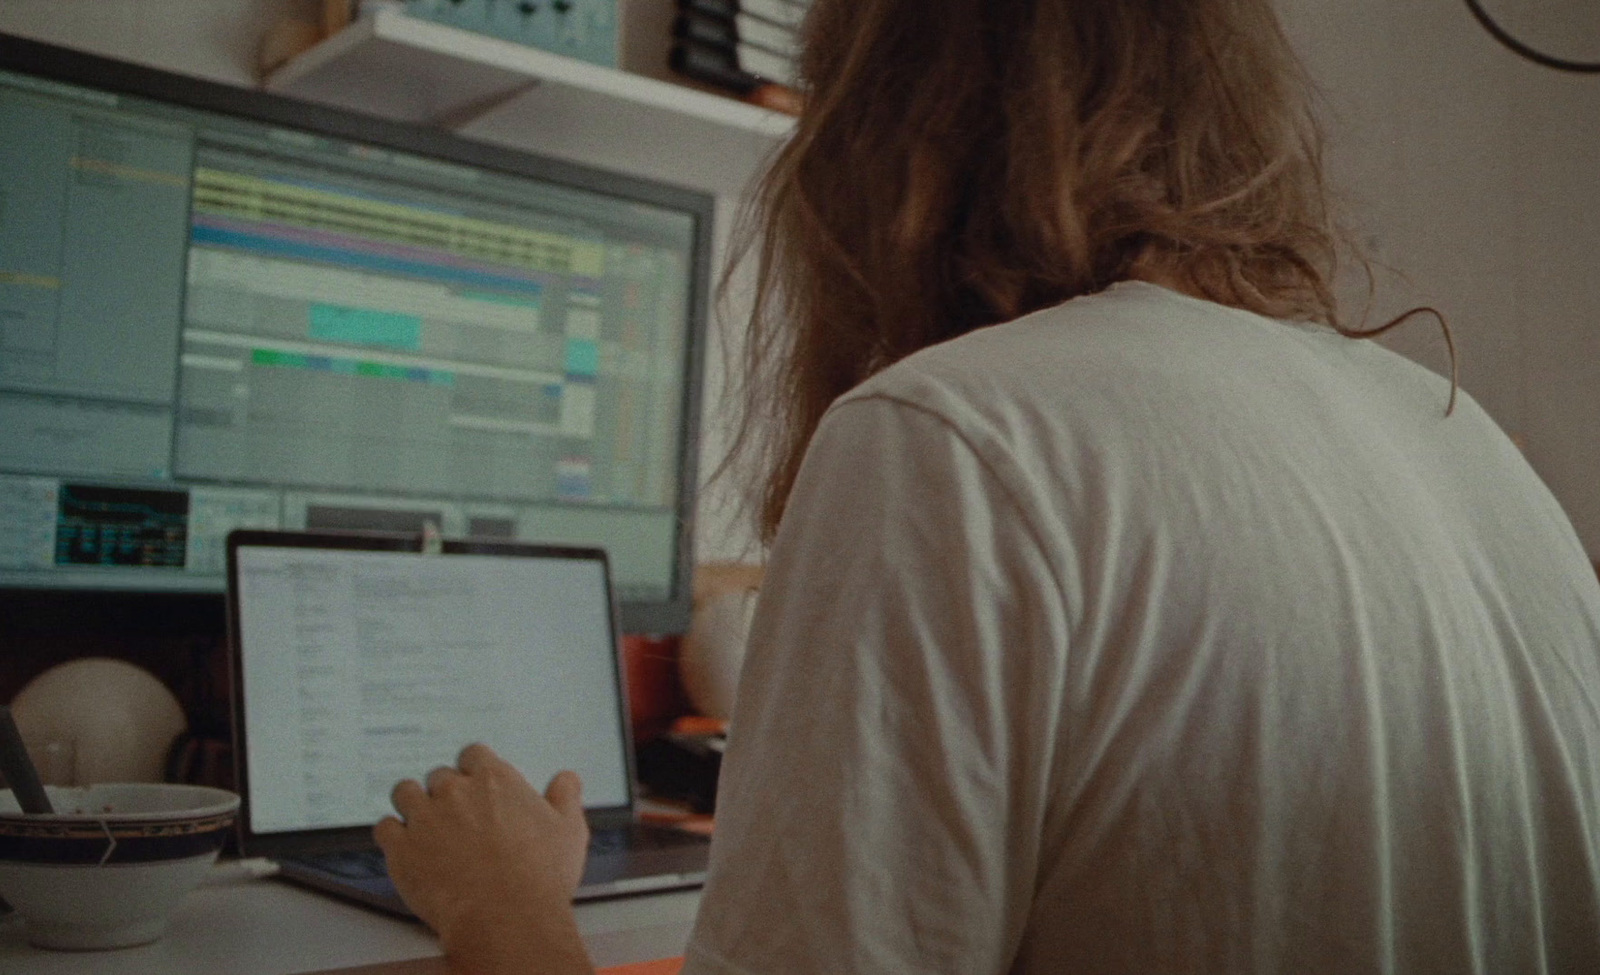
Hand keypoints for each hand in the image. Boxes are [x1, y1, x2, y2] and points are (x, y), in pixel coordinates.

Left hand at [374, 743, 594, 974]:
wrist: (506, 919)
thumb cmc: (540, 878)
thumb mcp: (569, 831)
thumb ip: (566, 797)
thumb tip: (567, 779)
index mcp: (494, 780)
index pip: (473, 754)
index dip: (474, 770)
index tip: (477, 785)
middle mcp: (455, 791)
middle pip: (439, 775)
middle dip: (446, 793)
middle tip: (456, 817)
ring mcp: (424, 818)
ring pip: (405, 793)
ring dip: (413, 804)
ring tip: (423, 824)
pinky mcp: (401, 848)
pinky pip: (384, 828)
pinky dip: (392, 835)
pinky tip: (404, 846)